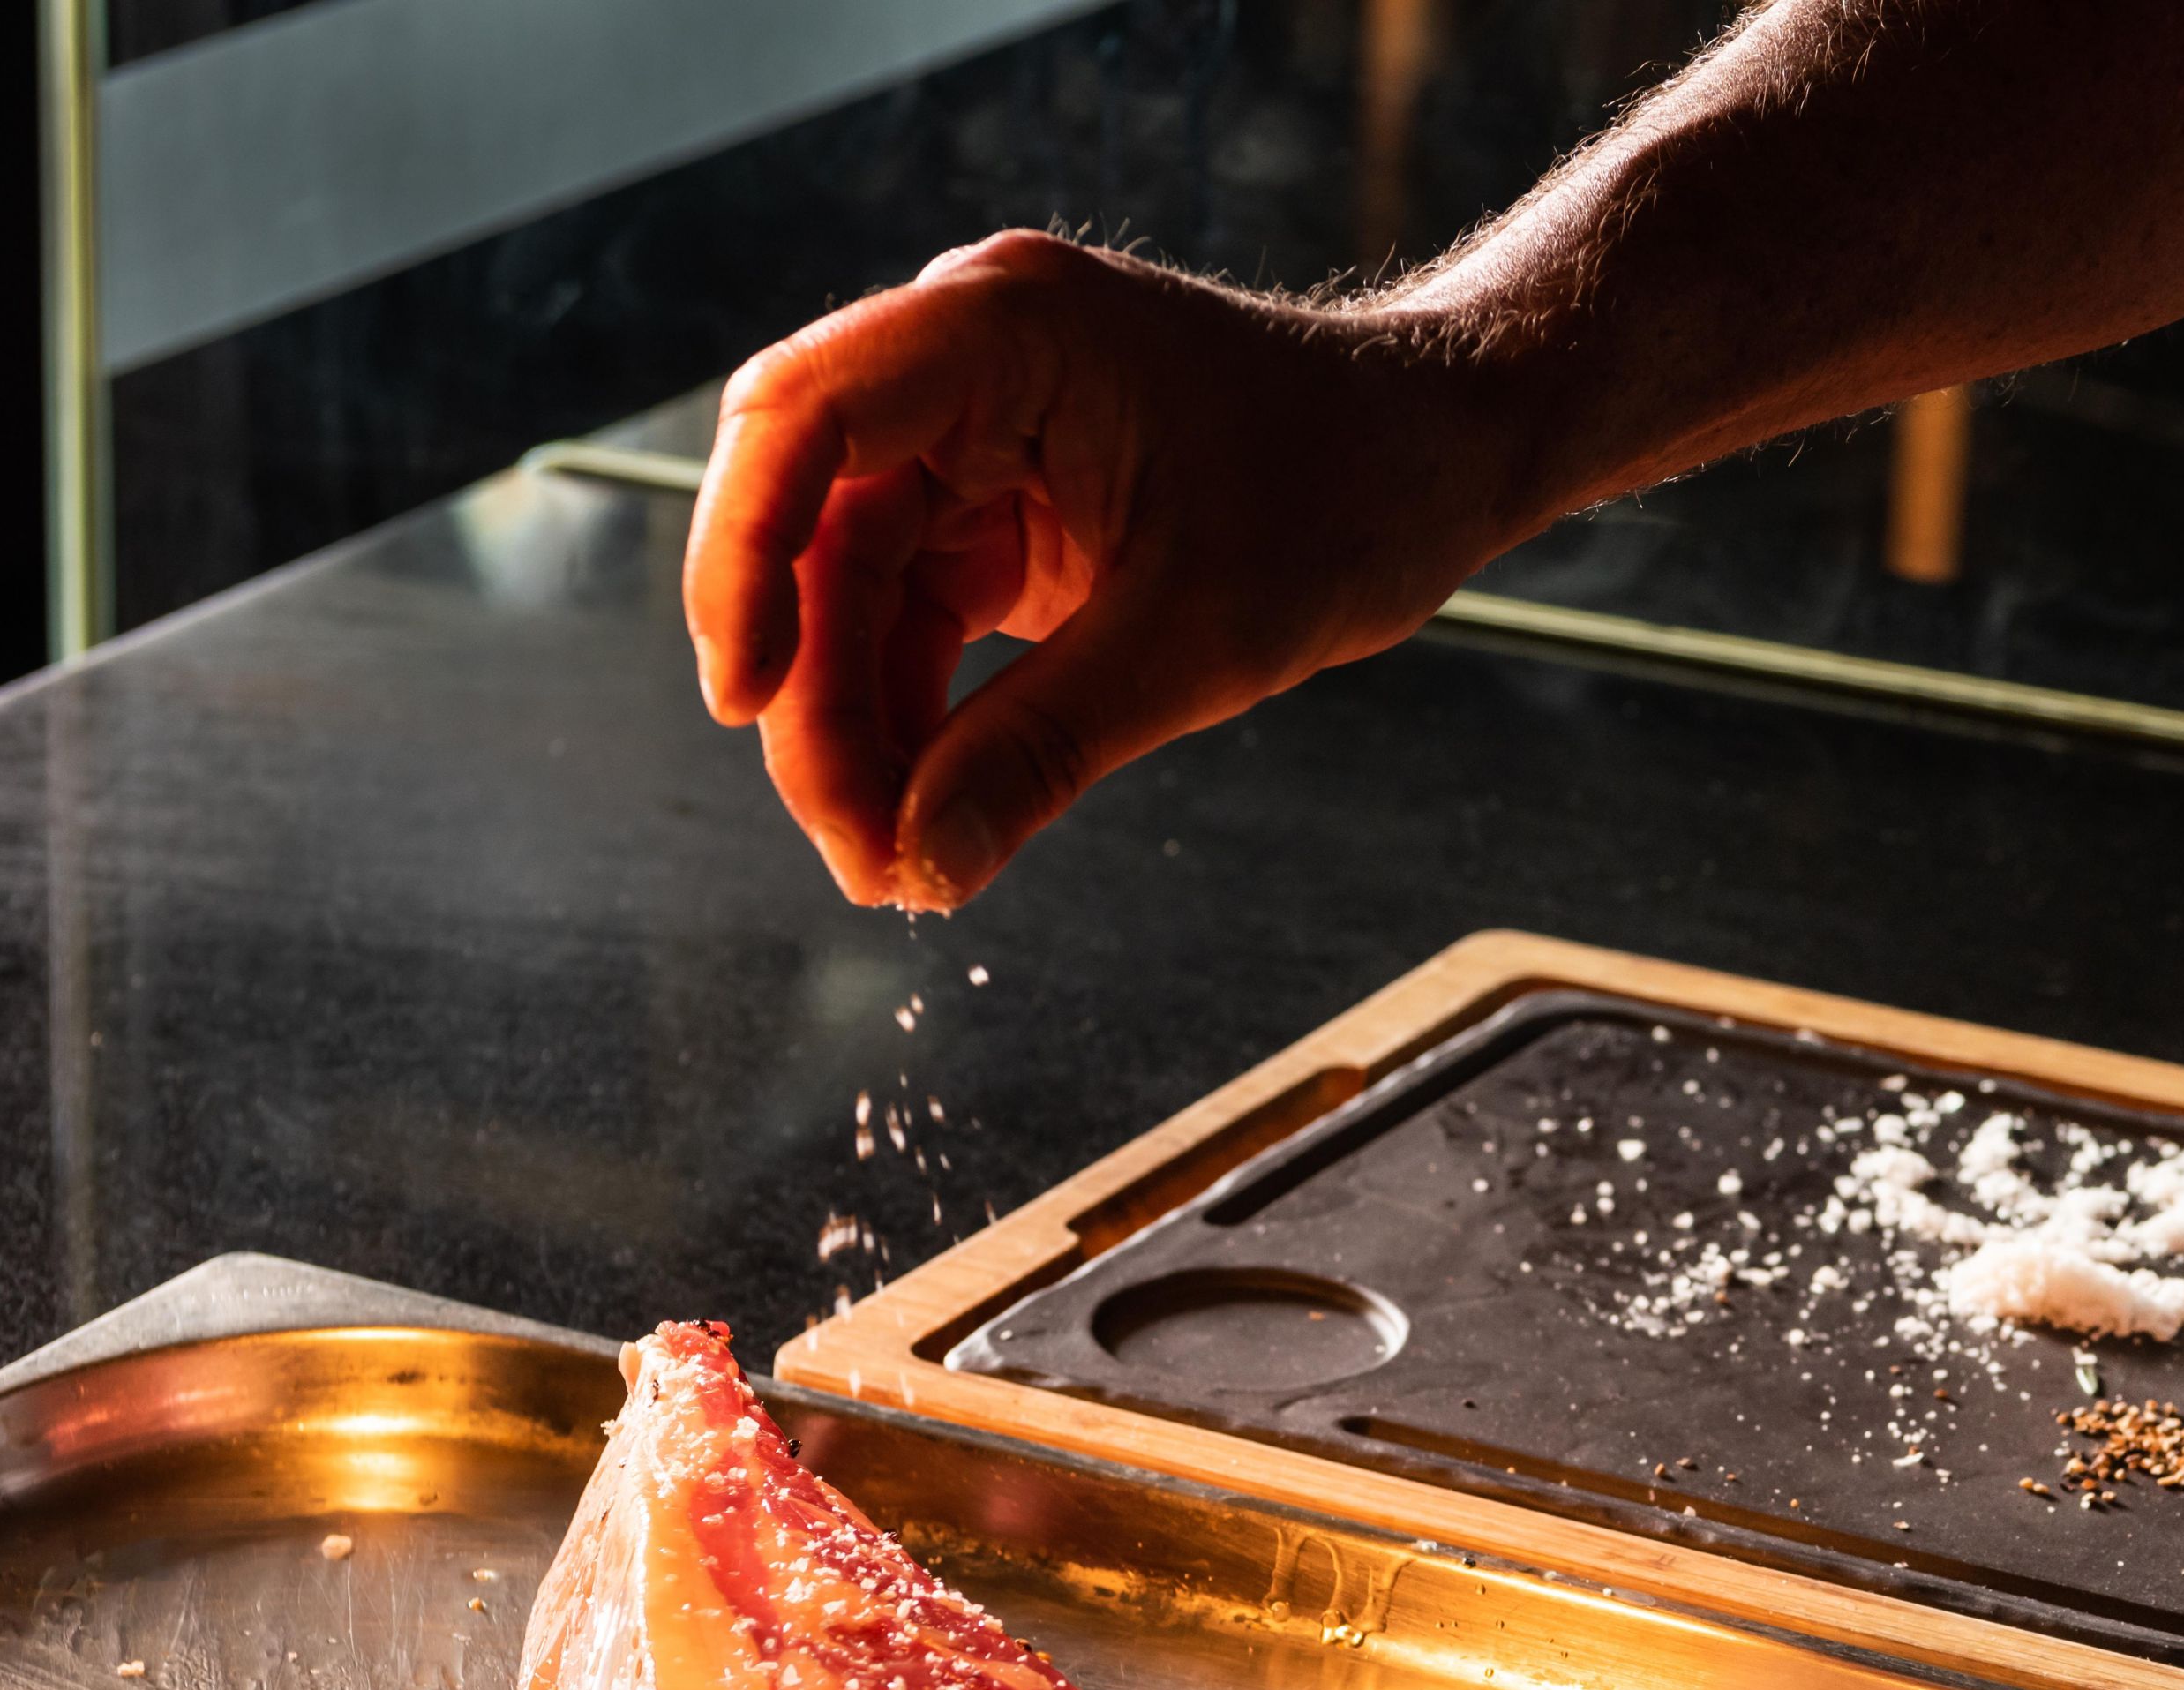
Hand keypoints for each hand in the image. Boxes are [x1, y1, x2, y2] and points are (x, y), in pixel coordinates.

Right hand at [682, 232, 1528, 909]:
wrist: (1440, 452)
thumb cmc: (1351, 494)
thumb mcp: (1201, 639)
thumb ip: (1046, 748)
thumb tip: (921, 863)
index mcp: (1004, 332)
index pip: (803, 418)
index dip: (743, 561)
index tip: (742, 702)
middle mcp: (965, 362)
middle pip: (807, 524)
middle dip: (811, 694)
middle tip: (854, 847)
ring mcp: (978, 434)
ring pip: (848, 586)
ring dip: (855, 726)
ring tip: (894, 862)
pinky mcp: (1001, 506)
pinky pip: (911, 612)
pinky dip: (911, 715)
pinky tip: (927, 812)